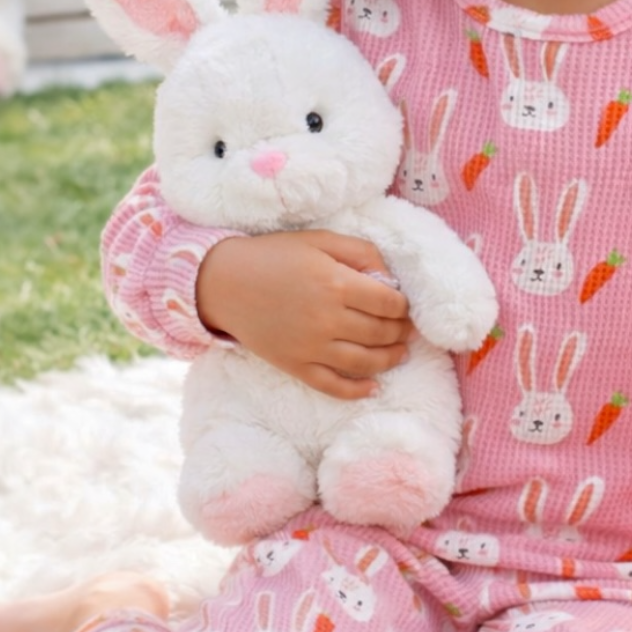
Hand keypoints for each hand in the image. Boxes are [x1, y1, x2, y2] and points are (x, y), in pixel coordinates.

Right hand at [195, 230, 411, 398]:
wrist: (223, 282)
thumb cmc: (274, 256)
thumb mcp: (320, 240)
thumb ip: (360, 252)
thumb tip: (389, 276)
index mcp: (336, 284)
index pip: (389, 303)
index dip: (404, 306)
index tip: (405, 305)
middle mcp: (327, 319)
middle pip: (381, 333)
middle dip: (401, 332)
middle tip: (407, 329)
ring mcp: (310, 347)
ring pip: (364, 362)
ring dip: (390, 360)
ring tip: (400, 354)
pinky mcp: (294, 366)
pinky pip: (332, 385)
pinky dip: (356, 391)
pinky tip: (373, 388)